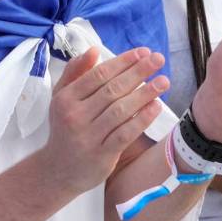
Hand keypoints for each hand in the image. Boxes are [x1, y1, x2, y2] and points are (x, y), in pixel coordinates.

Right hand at [43, 47, 168, 195]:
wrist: (58, 169)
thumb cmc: (64, 127)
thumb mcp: (60, 97)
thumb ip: (75, 72)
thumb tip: (93, 51)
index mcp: (66, 98)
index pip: (98, 75)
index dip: (123, 62)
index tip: (143, 52)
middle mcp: (76, 116)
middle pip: (112, 89)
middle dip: (138, 72)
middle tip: (159, 59)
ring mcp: (89, 136)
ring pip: (121, 110)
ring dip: (145, 94)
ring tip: (163, 81)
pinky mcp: (102, 154)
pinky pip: (126, 133)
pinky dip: (142, 119)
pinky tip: (156, 106)